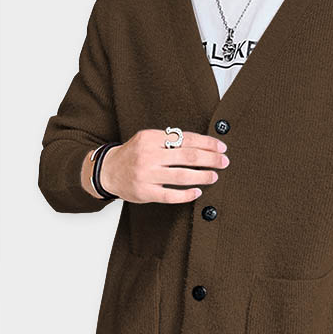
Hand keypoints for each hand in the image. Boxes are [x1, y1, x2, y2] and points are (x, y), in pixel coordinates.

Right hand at [99, 128, 228, 203]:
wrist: (108, 171)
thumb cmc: (135, 154)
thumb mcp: (148, 139)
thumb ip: (170, 140)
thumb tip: (203, 144)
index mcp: (151, 138)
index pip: (186, 139)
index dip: (207, 143)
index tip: (221, 147)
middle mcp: (148, 155)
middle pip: (188, 156)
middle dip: (210, 159)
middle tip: (224, 161)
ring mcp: (146, 175)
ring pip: (182, 176)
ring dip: (203, 176)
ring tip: (214, 176)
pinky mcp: (145, 192)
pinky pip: (170, 195)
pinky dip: (187, 194)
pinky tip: (198, 192)